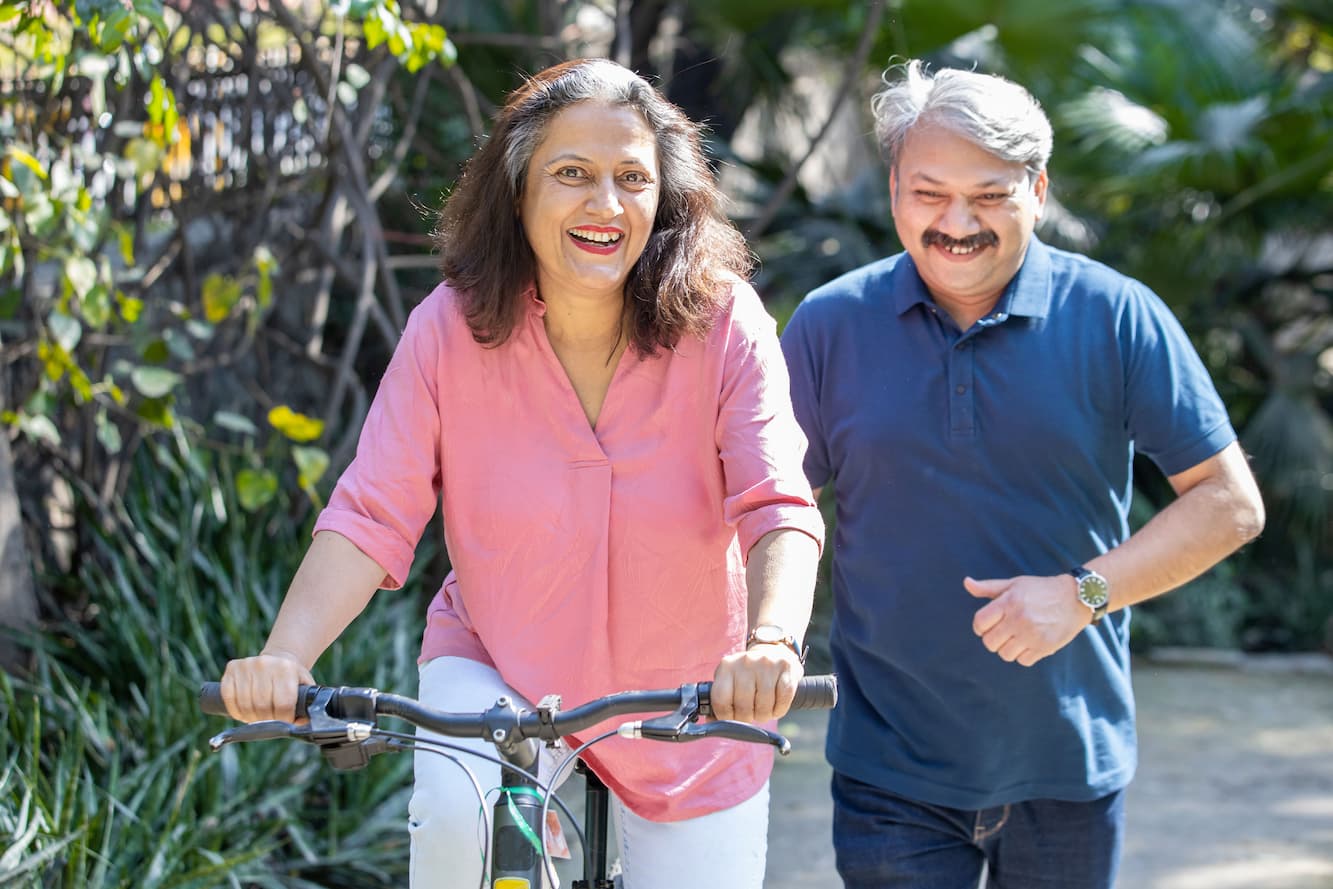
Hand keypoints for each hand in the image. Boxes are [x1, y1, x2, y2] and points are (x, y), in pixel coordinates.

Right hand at [219, 649, 315, 722]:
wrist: (278, 660)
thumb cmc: (292, 679)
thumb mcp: (305, 687)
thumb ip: (307, 706)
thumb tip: (301, 726)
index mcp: (286, 668)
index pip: (283, 704)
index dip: (283, 719)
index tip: (285, 722)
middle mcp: (265, 664)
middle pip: (262, 706)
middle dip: (266, 720)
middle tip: (270, 721)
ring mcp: (246, 665)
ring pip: (244, 705)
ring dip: (250, 718)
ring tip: (258, 718)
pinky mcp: (232, 668)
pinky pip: (228, 698)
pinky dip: (236, 711)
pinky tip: (244, 712)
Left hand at [709, 644, 803, 722]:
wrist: (773, 653)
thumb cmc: (748, 674)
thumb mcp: (730, 680)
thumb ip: (721, 699)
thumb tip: (711, 721)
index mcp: (727, 666)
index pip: (720, 700)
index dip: (726, 717)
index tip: (732, 718)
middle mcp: (745, 662)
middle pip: (743, 706)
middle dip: (747, 718)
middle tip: (750, 715)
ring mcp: (766, 664)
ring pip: (764, 706)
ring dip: (764, 716)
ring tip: (763, 711)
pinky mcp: (785, 667)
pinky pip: (782, 701)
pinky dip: (779, 710)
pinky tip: (775, 706)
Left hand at [966, 574, 1089, 666]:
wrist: (1076, 598)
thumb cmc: (1041, 590)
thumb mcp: (1014, 584)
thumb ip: (988, 587)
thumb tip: (966, 583)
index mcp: (1009, 602)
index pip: (980, 622)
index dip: (980, 625)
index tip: (987, 624)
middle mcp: (1019, 619)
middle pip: (989, 642)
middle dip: (992, 638)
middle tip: (1003, 631)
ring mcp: (1032, 635)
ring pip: (1005, 654)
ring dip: (1007, 648)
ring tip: (1016, 637)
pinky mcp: (1044, 647)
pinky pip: (1023, 661)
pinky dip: (1023, 655)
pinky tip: (1029, 643)